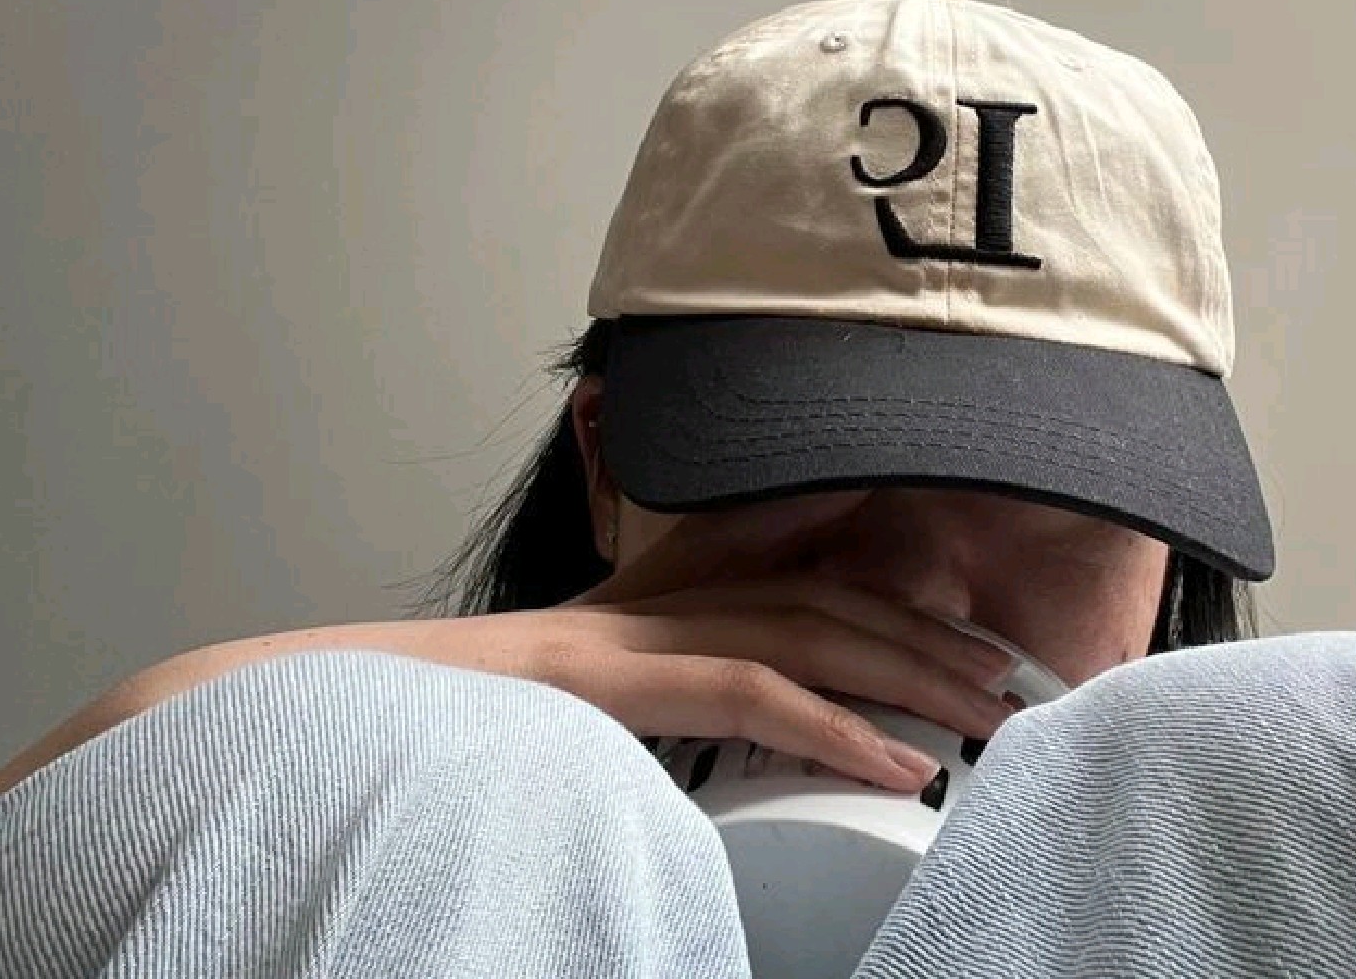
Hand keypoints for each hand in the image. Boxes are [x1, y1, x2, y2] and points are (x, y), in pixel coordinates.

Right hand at [491, 576, 1015, 790]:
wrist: (350, 700)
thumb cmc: (463, 715)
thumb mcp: (572, 703)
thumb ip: (650, 703)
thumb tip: (725, 755)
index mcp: (655, 609)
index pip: (798, 590)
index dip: (889, 612)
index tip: (961, 648)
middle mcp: (656, 605)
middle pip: (821, 605)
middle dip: (924, 641)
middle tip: (1005, 683)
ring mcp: (634, 636)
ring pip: (803, 636)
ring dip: (906, 676)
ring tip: (982, 717)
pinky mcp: (612, 682)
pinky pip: (746, 696)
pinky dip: (833, 728)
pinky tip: (898, 765)